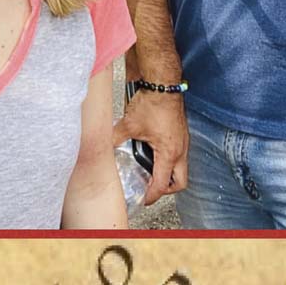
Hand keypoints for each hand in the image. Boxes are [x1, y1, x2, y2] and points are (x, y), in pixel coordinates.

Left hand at [113, 89, 188, 203]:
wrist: (163, 84)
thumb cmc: (152, 103)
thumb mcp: (128, 125)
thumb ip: (115, 139)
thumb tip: (102, 146)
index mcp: (169, 153)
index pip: (163, 184)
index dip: (152, 195)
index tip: (144, 200)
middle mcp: (180, 150)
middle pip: (180, 181)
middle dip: (167, 189)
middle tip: (151, 190)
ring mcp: (183, 141)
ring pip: (181, 167)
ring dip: (168, 173)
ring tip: (149, 173)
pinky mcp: (180, 133)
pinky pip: (178, 153)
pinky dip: (168, 159)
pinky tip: (152, 153)